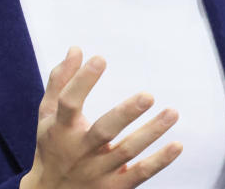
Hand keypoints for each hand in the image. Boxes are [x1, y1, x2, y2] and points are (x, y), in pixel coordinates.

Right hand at [20, 47, 181, 188]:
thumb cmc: (53, 146)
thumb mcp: (48, 116)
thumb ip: (60, 82)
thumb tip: (76, 49)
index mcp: (62, 129)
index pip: (69, 104)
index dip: (82, 81)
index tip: (100, 58)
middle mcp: (80, 152)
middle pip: (103, 132)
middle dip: (125, 114)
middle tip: (149, 95)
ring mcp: (98, 172)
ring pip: (126, 152)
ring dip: (151, 133)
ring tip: (172, 112)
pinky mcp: (114, 187)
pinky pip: (139, 174)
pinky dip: (159, 162)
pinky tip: (177, 145)